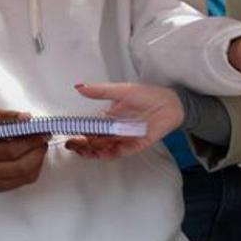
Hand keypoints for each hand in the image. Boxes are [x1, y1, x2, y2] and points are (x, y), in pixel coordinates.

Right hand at [0, 108, 47, 191]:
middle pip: (21, 166)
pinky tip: (33, 156)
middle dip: (38, 151)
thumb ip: (5, 116)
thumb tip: (26, 119)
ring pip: (25, 176)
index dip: (31, 142)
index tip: (43, 132)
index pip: (11, 150)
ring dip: (39, 160)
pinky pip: (24, 181)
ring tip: (40, 145)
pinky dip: (34, 168)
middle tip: (45, 138)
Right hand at [66, 83, 182, 158]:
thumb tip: (79, 87)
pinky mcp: (135, 145)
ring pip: (104, 149)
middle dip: (82, 145)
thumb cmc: (147, 95)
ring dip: (93, 151)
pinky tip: (101, 152)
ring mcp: (124, 139)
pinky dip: (110, 153)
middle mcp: (115, 131)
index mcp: (109, 118)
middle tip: (73, 145)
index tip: (69, 134)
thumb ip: (100, 91)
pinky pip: (120, 152)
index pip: (90, 129)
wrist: (171, 103)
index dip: (79, 133)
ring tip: (83, 150)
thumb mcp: (121, 91)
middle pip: (95, 142)